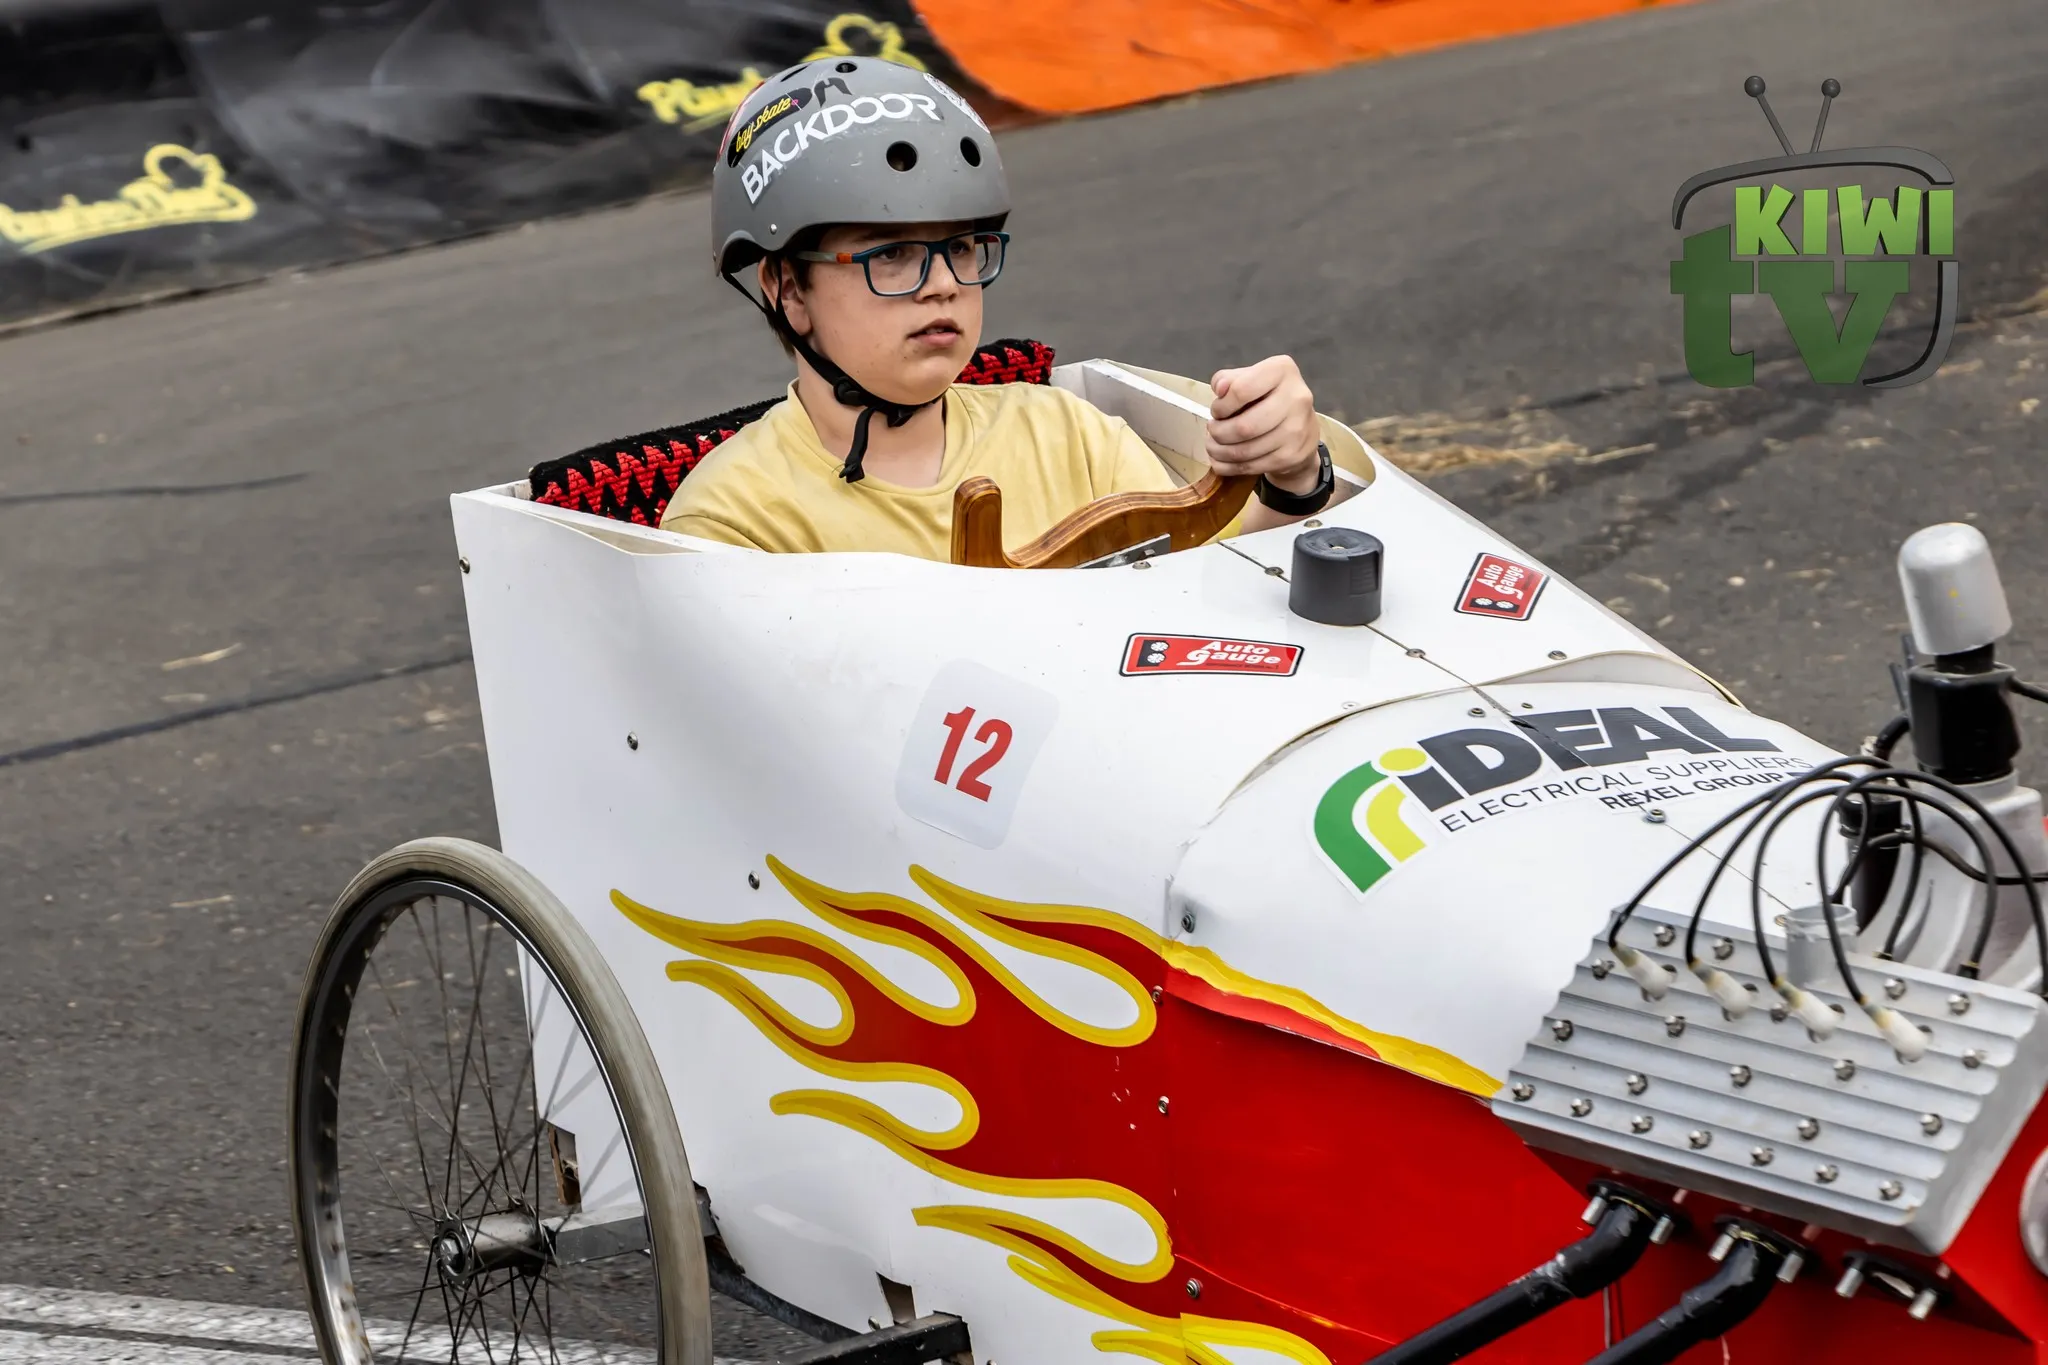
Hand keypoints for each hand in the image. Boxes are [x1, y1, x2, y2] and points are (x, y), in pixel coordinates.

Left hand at [1207, 355, 1320, 492]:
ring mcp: (1297, 429)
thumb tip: (1220, 388)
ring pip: (1246, 450)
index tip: (1217, 411)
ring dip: (1220, 452)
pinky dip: (1230, 466)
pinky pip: (1253, 466)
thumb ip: (1229, 379)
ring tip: (1213, 446)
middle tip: (1213, 432)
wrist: (1302, 428)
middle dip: (1219, 433)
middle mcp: (1296, 398)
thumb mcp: (1249, 378)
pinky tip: (1223, 460)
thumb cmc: (1268, 398)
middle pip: (1244, 426)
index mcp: (1281, 370)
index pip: (1241, 390)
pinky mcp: (1293, 455)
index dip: (1221, 406)